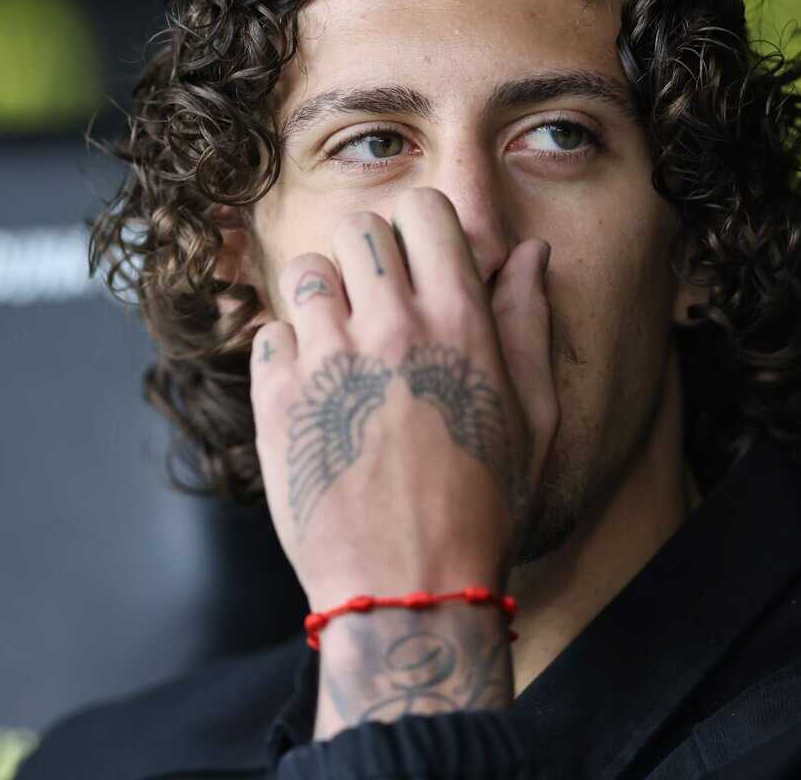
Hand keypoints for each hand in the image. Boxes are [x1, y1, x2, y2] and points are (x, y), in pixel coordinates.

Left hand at [250, 187, 557, 611]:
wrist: (408, 590)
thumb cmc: (483, 507)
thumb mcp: (532, 417)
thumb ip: (528, 324)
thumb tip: (529, 253)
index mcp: (459, 323)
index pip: (426, 210)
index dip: (421, 231)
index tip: (420, 266)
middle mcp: (390, 327)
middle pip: (361, 228)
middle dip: (370, 257)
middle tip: (378, 307)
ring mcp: (327, 360)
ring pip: (307, 272)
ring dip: (323, 298)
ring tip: (339, 345)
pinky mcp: (277, 399)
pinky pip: (269, 332)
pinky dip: (286, 352)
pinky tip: (313, 391)